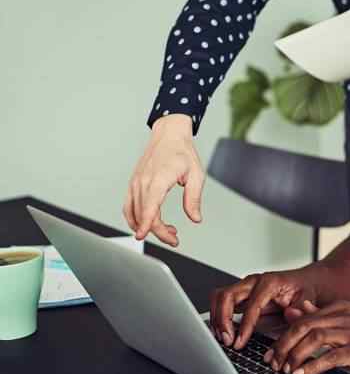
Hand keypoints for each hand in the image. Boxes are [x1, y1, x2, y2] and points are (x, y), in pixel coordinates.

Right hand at [123, 113, 203, 246]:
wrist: (169, 135)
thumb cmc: (182, 152)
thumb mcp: (196, 175)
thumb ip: (194, 198)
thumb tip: (195, 218)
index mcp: (158, 179)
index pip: (149, 207)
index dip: (146, 224)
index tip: (142, 237)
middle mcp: (143, 182)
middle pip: (144, 214)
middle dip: (158, 231)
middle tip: (174, 239)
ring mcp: (136, 183)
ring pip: (134, 212)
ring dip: (148, 226)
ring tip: (167, 230)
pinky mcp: (133, 183)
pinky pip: (129, 205)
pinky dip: (135, 218)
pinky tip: (147, 223)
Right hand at [210, 270, 321, 349]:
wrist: (306, 282)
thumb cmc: (305, 290)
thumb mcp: (308, 299)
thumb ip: (300, 309)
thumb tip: (291, 314)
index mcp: (270, 282)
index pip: (251, 305)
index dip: (244, 326)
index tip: (239, 342)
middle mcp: (254, 282)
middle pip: (227, 295)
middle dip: (223, 319)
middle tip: (227, 340)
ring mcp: (246, 287)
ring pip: (220, 297)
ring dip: (217, 318)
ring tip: (223, 338)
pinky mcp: (242, 295)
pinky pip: (222, 302)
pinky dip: (218, 317)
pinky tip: (223, 332)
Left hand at [263, 301, 349, 373]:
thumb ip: (326, 312)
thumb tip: (301, 309)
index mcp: (339, 308)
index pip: (302, 319)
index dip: (283, 336)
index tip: (272, 351)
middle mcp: (342, 317)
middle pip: (302, 327)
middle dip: (282, 346)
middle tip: (273, 363)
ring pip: (313, 339)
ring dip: (294, 356)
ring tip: (285, 371)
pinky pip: (332, 356)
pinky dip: (313, 365)